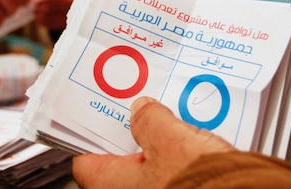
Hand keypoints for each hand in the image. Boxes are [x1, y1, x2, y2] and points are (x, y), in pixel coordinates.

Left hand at [73, 97, 233, 188]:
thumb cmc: (204, 184)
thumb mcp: (171, 138)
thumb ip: (150, 119)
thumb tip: (141, 109)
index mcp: (114, 187)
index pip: (86, 162)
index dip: (93, 136)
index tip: (100, 116)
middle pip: (120, 164)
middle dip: (131, 138)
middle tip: (141, 112)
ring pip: (149, 170)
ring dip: (158, 149)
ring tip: (172, 123)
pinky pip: (173, 176)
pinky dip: (179, 161)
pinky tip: (193, 143)